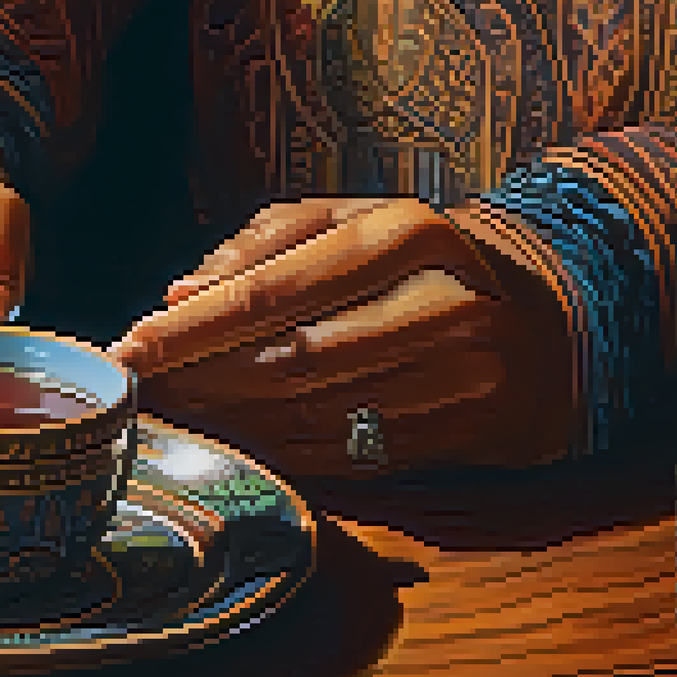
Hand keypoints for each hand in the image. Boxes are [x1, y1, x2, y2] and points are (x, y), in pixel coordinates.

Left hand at [109, 198, 573, 476]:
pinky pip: (346, 454)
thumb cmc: (418, 262)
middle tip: (140, 390)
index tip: (128, 348)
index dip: (192, 327)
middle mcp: (439, 303)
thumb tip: (179, 292)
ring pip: (314, 413)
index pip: (273, 290)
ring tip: (173, 414)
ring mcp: (460, 375)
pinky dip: (278, 451)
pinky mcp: (464, 432)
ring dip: (229, 421)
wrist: (548, 319)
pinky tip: (233, 442)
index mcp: (404, 234)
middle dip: (200, 380)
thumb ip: (261, 246)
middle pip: (288, 359)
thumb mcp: (350, 222)